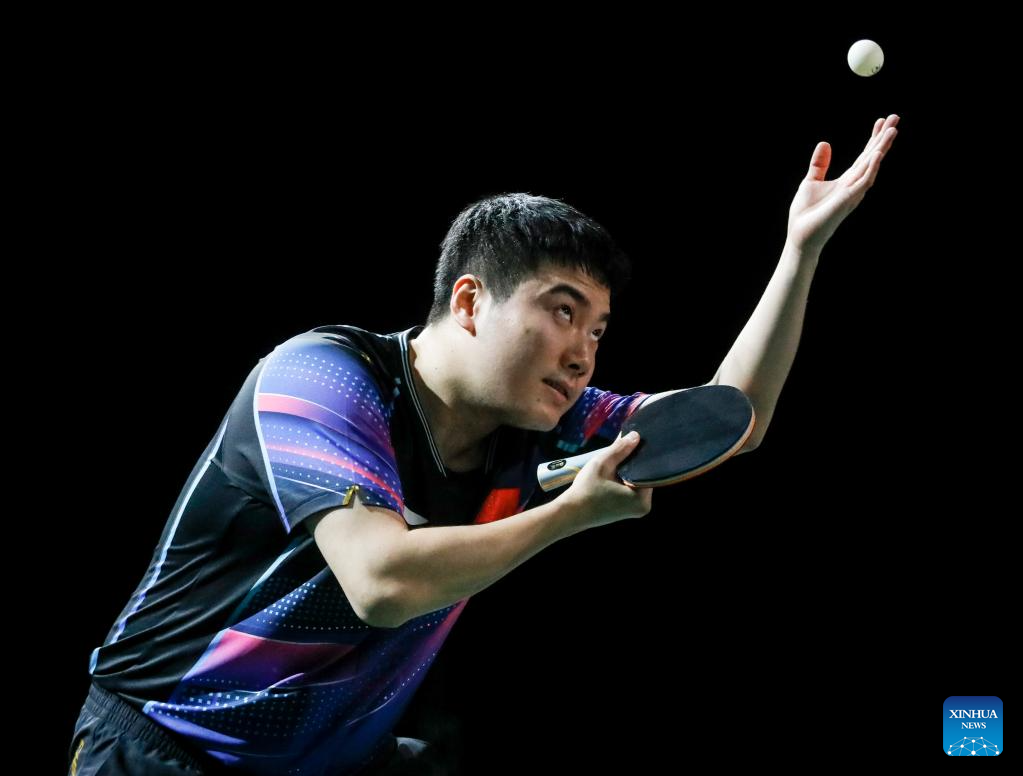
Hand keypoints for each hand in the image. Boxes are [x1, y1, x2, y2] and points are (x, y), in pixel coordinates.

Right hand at [555, 432, 653, 533]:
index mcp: (642, 499)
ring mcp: (636, 510)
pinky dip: (623, 480)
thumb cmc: (586, 490)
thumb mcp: (602, 464)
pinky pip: (630, 489)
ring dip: (627, 470)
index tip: (633, 443)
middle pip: (643, 476)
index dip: (640, 455)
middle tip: (622, 449)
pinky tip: (613, 472)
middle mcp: (644, 506)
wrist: (570, 513)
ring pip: (635, 481)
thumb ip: (620, 449)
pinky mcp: (627, 510)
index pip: (649, 470)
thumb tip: (636, 435)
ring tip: (616, 459)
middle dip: (632, 462)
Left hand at [786, 114, 899, 253]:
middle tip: (896, 118)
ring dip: (882, 148)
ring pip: (872, 166)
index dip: (873, 138)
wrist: (801, 236)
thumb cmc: (807, 213)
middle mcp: (854, 185)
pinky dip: (871, 167)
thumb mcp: (811, 181)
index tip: (882, 121)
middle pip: (872, 157)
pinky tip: (877, 154)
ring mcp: (853, 193)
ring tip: (892, 130)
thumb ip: (820, 164)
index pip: (864, 156)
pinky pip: (863, 182)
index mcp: (846, 180)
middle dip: (883, 138)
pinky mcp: (847, 200)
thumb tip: (825, 142)